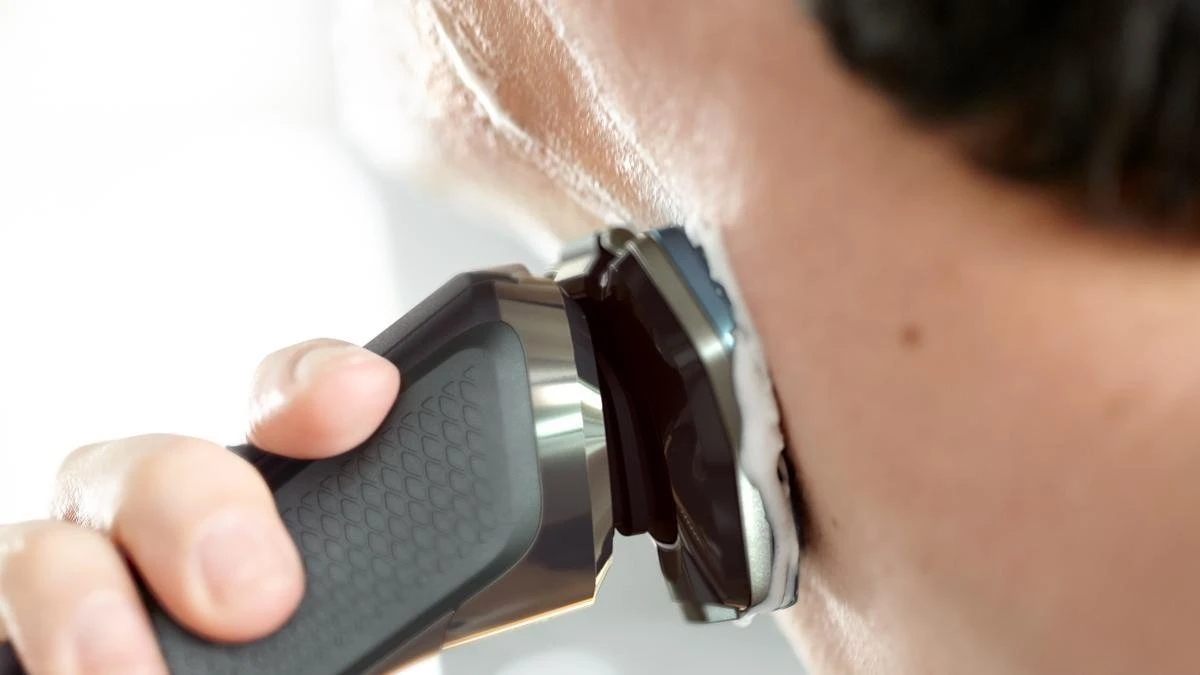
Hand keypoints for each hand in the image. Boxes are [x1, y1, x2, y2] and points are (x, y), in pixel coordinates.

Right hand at [0, 339, 400, 674]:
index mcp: (271, 525)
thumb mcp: (370, 671)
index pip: (284, 409)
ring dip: (81, 606)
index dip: (311, 386)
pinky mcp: (13, 653)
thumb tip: (394, 652)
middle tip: (256, 598)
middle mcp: (159, 547)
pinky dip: (27, 659)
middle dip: (200, 507)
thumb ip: (384, 645)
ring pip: (36, 551)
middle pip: (147, 467)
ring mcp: (68, 602)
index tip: (360, 397)